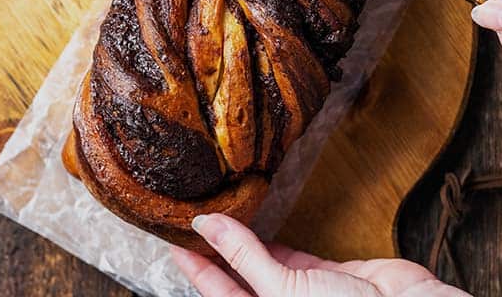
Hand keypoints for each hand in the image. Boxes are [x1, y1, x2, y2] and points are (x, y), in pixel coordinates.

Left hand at [170, 213, 468, 296]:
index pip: (217, 292)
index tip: (175, 240)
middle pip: (237, 278)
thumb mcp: (282, 290)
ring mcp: (302, 290)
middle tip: (192, 219)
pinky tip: (257, 219)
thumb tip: (206, 226)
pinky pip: (292, 251)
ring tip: (218, 213)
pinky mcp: (326, 272)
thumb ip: (245, 256)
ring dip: (242, 240)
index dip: (195, 267)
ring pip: (262, 261)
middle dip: (216, 251)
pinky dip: (275, 236)